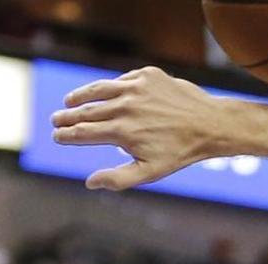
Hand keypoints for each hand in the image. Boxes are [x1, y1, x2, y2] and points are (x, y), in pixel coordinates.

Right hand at [51, 67, 226, 190]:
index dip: (66, 135)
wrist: (211, 124)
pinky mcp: (147, 75)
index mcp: (121, 132)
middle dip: (67, 117)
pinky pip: (121, 81)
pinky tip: (103, 94)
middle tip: (56, 120)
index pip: (83, 133)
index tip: (57, 136)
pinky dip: (110, 88)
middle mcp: (125, 107)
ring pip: (98, 90)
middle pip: (86, 111)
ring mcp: (135, 88)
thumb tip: (90, 183)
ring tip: (70, 102)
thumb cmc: (181, 152)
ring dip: (81, 97)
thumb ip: (118, 179)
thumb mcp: (150, 172)